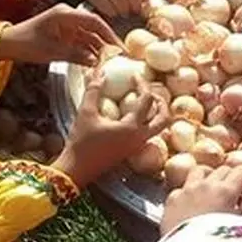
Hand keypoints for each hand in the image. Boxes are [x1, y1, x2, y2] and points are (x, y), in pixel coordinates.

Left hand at [0, 4, 118, 66]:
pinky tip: (95, 62)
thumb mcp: (52, 51)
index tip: (119, 47)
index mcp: (65, 14)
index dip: (109, 34)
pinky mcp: (64, 35)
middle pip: (94, 28)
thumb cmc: (25, 43)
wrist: (7, 44)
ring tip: (109, 62)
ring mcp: (66, 26)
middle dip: (106, 42)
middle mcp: (68, 17)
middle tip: (119, 57)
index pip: (95, 21)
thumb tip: (96, 62)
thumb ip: (76, 55)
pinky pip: (81, 42)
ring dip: (98, 49)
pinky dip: (88, 51)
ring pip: (89, 36)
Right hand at [51, 81, 167, 186]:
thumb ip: (94, 90)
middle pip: (164, 117)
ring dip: (157, 112)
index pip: (147, 99)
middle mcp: (140, 138)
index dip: (142, 83)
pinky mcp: (132, 151)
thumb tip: (100, 72)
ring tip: (144, 101)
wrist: (77, 170)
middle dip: (161, 101)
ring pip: (160, 127)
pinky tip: (132, 115)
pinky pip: (149, 134)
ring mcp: (138, 146)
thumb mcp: (86, 113)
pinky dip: (148, 122)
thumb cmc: (81, 142)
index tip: (134, 75)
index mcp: (132, 127)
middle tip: (149, 90)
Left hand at [161, 164, 241, 233]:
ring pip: (200, 171)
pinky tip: (192, 206)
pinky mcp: (171, 201)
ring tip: (211, 193)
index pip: (241, 170)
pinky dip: (189, 193)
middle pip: (222, 169)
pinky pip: (182, 188)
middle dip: (230, 180)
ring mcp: (186, 191)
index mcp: (226, 192)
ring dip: (208, 178)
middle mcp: (206, 186)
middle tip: (231, 197)